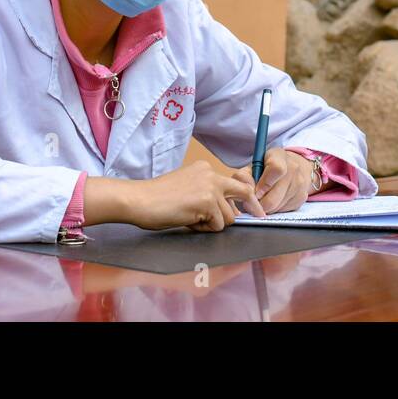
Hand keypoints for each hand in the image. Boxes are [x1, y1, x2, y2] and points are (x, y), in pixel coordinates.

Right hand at [126, 161, 265, 231]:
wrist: (139, 199)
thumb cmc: (156, 198)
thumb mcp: (187, 187)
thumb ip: (207, 192)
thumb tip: (229, 208)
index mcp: (206, 168)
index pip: (236, 181)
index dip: (246, 196)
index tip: (255, 207)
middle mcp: (211, 174)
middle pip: (245, 192)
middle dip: (252, 206)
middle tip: (258, 217)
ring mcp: (210, 187)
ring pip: (230, 216)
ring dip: (214, 224)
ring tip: (192, 220)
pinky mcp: (207, 202)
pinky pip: (218, 225)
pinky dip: (205, 229)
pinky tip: (188, 222)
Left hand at [249, 147, 315, 213]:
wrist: (295, 166)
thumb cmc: (270, 166)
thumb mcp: (255, 165)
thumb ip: (245, 175)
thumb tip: (242, 189)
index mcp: (280, 156)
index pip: (276, 169)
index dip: (263, 184)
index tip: (255, 191)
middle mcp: (293, 169)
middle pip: (274, 197)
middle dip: (259, 203)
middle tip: (252, 201)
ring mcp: (300, 184)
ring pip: (276, 207)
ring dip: (266, 207)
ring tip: (263, 199)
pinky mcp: (302, 197)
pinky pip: (283, 210)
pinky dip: (275, 209)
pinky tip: (274, 200)